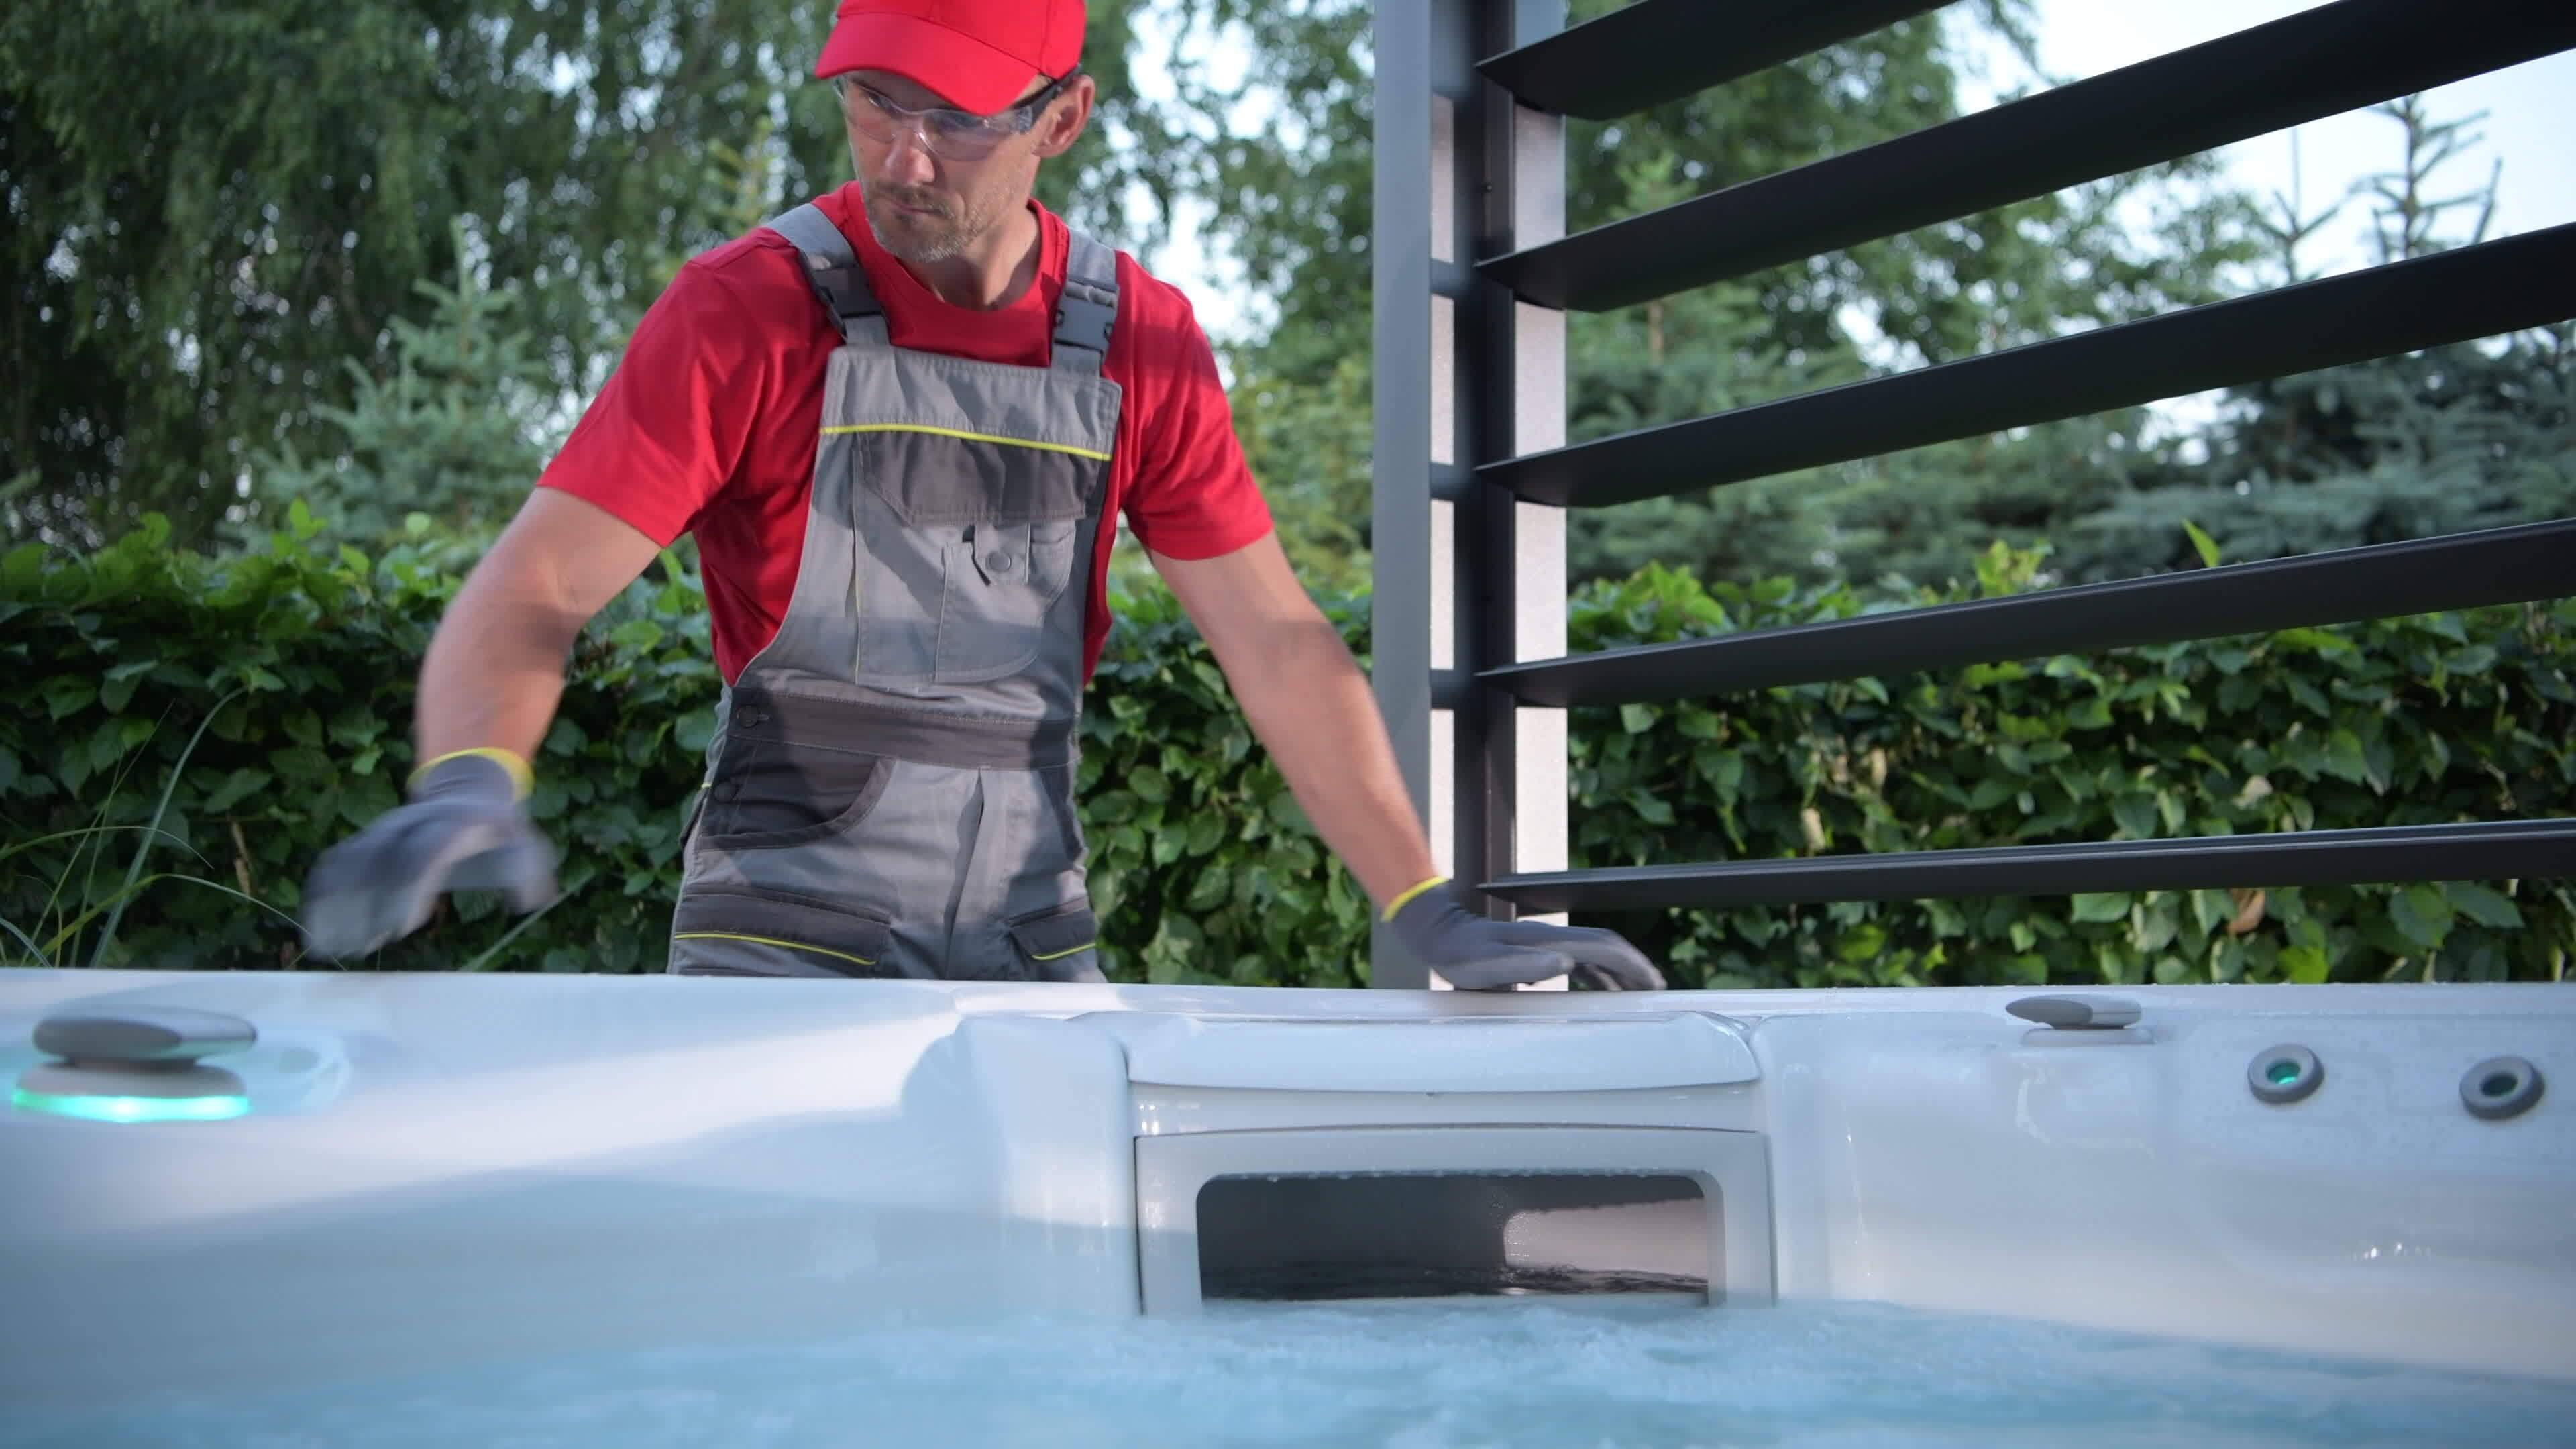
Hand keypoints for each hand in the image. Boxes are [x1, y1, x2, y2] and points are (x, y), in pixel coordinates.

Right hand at [300, 750, 557, 958]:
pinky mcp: (366, 841)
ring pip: (348, 865)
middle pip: (377, 864)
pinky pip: (334, 864)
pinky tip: (315, 929)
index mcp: (451, 827)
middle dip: (364, 909)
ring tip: (328, 948)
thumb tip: (527, 898)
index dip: (408, 891)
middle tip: (361, 949)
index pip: (422, 857)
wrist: (468, 786)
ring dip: (334, 906)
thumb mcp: (525, 845)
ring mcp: (383, 831)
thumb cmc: (499, 830)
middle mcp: (410, 826)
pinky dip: (320, 895)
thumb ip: (529, 873)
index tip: (402, 929)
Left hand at [1383, 879, 1663, 990]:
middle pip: (1606, 947)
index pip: (1602, 946)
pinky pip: (1578, 960)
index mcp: (1547, 941)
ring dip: (1618, 971)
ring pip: (1594, 954)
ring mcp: (1546, 943)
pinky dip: (1597, 974)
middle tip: (1655, 991)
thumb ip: (1526, 967)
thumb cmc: (1460, 954)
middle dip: (1633, 967)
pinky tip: (1601, 989)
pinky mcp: (1537, 951)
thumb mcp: (1488, 966)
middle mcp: (1552, 938)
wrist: (1439, 934)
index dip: (1630, 963)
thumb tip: (1568, 965)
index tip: (1652, 983)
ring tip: (1637, 994)